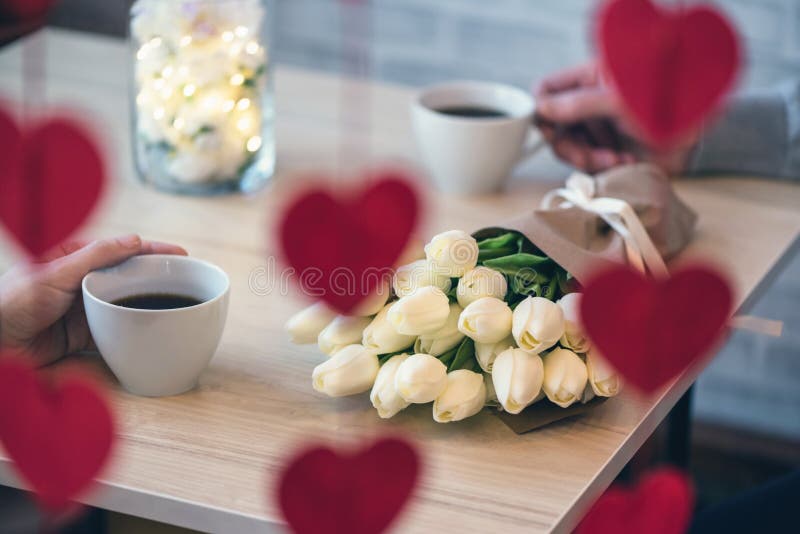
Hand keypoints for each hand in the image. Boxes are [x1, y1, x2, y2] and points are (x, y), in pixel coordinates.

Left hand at [0, 235, 186, 364]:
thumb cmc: (11, 302)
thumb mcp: (54, 272)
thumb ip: (95, 256)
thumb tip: (133, 240)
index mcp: (77, 260)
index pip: (123, 251)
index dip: (153, 251)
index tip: (180, 255)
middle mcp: (85, 284)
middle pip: (130, 279)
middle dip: (157, 280)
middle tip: (187, 282)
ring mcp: (88, 311)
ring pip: (127, 306)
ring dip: (148, 308)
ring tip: (175, 308)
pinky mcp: (86, 338)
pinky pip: (117, 334)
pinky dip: (134, 335)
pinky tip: (151, 335)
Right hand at [534, 62, 695, 173]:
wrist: (700, 140)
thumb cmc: (669, 108)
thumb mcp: (621, 102)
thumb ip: (579, 104)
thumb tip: (542, 109)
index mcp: (591, 78)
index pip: (548, 89)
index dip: (542, 110)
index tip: (551, 130)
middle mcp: (590, 102)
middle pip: (554, 126)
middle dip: (569, 146)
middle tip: (587, 158)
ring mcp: (598, 127)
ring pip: (568, 148)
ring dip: (587, 159)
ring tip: (616, 159)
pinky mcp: (606, 150)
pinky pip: (586, 164)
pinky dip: (601, 167)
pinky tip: (625, 162)